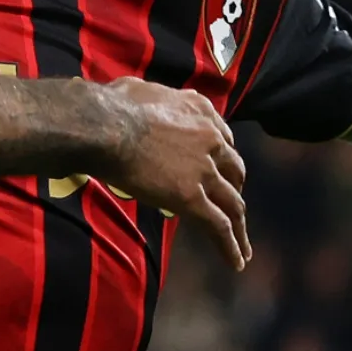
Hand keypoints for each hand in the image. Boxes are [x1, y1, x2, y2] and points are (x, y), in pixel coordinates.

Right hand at [101, 78, 249, 270]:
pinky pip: (219, 226)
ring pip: (233, 204)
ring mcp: (205, 170)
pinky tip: (236, 262)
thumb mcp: (141, 89)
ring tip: (244, 246)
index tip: (219, 169)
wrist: (107, 126)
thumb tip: (140, 96)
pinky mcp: (192, 198)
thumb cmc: (112, 105)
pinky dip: (230, 246)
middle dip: (235, 189)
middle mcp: (211, 139)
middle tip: (232, 205)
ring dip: (241, 227)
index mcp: (200, 110)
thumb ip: (154, 98)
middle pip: (235, 170)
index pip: (223, 137)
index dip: (223, 157)